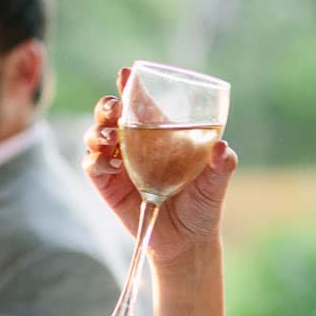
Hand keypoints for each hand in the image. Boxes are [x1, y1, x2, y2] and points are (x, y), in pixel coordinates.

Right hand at [82, 68, 237, 270]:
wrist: (187, 241)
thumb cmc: (203, 205)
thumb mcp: (216, 184)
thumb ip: (221, 165)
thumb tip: (222, 148)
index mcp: (159, 135)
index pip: (141, 104)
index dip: (131, 86)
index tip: (126, 73)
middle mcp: (135, 144)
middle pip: (111, 115)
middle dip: (107, 106)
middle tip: (114, 108)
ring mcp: (119, 164)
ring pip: (96, 135)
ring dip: (98, 130)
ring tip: (110, 135)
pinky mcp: (108, 186)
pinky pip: (93, 166)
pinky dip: (96, 159)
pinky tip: (110, 161)